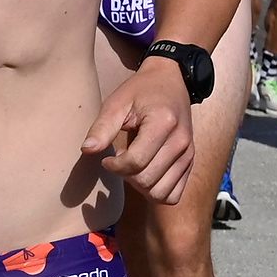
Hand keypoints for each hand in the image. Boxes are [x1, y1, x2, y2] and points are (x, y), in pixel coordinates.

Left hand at [84, 63, 194, 203]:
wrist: (171, 81)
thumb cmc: (140, 91)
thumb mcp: (116, 103)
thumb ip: (102, 127)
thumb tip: (86, 150)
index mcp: (163, 123)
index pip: (135, 162)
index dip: (114, 166)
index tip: (106, 158)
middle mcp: (181, 142)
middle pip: (147, 180)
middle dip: (125, 176)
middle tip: (119, 160)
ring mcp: (189, 154)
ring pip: (160, 193)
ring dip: (140, 187)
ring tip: (132, 168)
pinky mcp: (190, 163)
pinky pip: (173, 195)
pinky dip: (156, 192)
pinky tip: (145, 175)